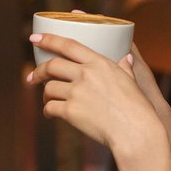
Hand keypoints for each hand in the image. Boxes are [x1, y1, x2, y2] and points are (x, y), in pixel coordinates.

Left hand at [27, 33, 158, 151]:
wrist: (136, 132)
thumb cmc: (138, 109)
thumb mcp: (132, 81)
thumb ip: (125, 68)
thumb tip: (126, 57)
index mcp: (100, 63)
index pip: (68, 45)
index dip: (49, 39)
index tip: (35, 38)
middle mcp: (86, 74)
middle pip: (52, 65)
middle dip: (38, 71)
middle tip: (32, 76)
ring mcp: (77, 93)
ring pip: (49, 88)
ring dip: (45, 95)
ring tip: (47, 100)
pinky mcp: (71, 111)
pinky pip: (50, 108)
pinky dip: (47, 111)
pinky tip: (50, 115)